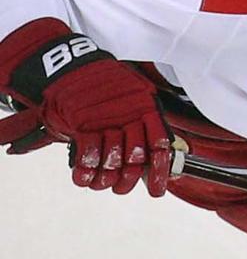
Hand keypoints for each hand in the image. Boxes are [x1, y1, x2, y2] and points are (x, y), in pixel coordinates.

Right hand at [2, 25, 169, 196]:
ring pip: (112, 161)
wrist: (73, 68)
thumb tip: (158, 157)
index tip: (158, 191)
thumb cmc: (104, 86)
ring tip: (100, 182)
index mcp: (147, 109)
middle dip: (128, 180)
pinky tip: (84, 175)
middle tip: (120, 187)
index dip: (160, 171)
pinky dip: (84, 169)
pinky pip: (88, 154)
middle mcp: (131, 115)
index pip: (160, 146)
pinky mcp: (84, 122)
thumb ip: (145, 123)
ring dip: (105, 178)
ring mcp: (107, 119)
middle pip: (136, 160)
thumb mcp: (134, 98)